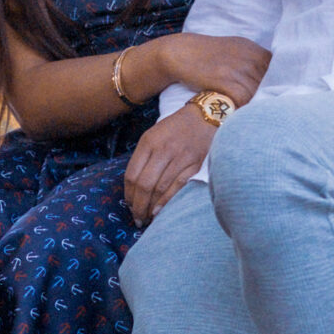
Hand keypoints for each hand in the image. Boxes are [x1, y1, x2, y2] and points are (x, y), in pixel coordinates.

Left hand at [124, 105, 221, 225]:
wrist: (205, 116)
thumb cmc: (176, 128)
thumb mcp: (153, 135)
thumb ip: (143, 157)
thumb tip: (134, 187)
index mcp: (148, 142)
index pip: (132, 174)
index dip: (128, 194)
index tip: (129, 205)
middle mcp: (162, 149)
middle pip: (144, 184)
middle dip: (138, 206)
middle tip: (137, 218)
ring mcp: (180, 157)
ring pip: (160, 188)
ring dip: (151, 207)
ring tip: (147, 217)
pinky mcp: (195, 163)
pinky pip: (177, 186)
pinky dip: (167, 201)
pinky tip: (160, 211)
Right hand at [158, 33, 270, 105]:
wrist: (181, 53)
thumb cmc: (207, 55)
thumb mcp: (235, 49)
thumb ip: (253, 60)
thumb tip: (271, 76)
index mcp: (255, 50)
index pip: (278, 71)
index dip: (277, 84)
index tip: (275, 94)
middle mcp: (251, 59)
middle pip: (271, 85)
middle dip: (269, 97)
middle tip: (269, 110)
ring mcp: (241, 71)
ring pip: (260, 95)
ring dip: (258, 105)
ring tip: (256, 116)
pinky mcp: (229, 83)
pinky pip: (246, 102)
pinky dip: (246, 109)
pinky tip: (242, 114)